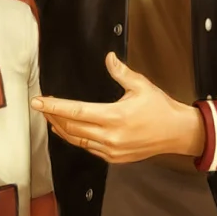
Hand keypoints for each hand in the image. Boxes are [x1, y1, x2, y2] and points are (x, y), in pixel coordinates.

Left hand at [31, 52, 205, 163]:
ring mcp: (111, 149)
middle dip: (53, 116)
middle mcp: (110, 136)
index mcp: (114, 116)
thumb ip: (121, 72)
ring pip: (76, 140)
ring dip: (60, 128)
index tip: (38, 102)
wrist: (178, 133)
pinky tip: (67, 130)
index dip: (53, 107)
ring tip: (50, 116)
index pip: (75, 111)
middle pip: (71, 127)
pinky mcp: (114, 157)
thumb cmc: (160, 108)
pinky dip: (74, 138)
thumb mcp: (141, 85)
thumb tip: (108, 58)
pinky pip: (87, 148)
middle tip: (41, 106)